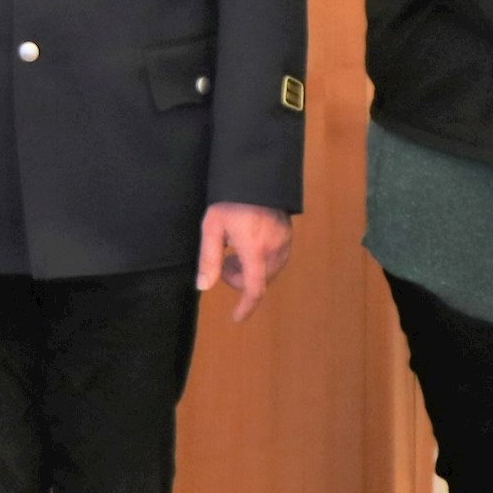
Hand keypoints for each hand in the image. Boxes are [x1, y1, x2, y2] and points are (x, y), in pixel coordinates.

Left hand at [198, 203, 293, 321]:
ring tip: (233, 251)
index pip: (254, 289)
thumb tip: (203, 287)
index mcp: (255, 250)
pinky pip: (275, 259)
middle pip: (259, 281)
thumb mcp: (212, 227)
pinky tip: (247, 245)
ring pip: (268, 271)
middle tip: (223, 262)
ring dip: (250, 270)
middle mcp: (274, 249)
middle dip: (239, 279)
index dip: (246, 307)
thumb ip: (208, 259)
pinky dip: (260, 261)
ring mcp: (284, 242)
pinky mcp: (288, 235)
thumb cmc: (231, 200)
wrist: (256, 174)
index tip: (236, 317)